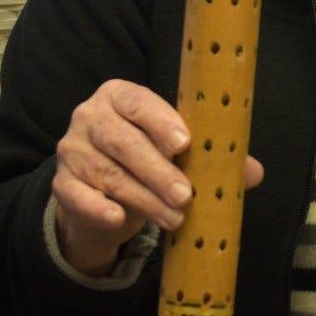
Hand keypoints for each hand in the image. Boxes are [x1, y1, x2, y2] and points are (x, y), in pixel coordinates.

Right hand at [53, 79, 263, 276]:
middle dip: (157, 170)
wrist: (102, 191)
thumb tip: (254, 172)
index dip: (161, 120)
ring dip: (144, 198)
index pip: (138, 102)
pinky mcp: (62, 184)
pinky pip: (78, 196)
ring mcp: (72, 150)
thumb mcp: (176, 152)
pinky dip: (99, 208)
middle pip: (122, 141)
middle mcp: (90, 116)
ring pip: (108, 173)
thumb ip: (212, 155)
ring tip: (175, 217)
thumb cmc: (147, 159)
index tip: (185, 143)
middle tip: (186, 194)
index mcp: (119, 96)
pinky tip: (119, 219)